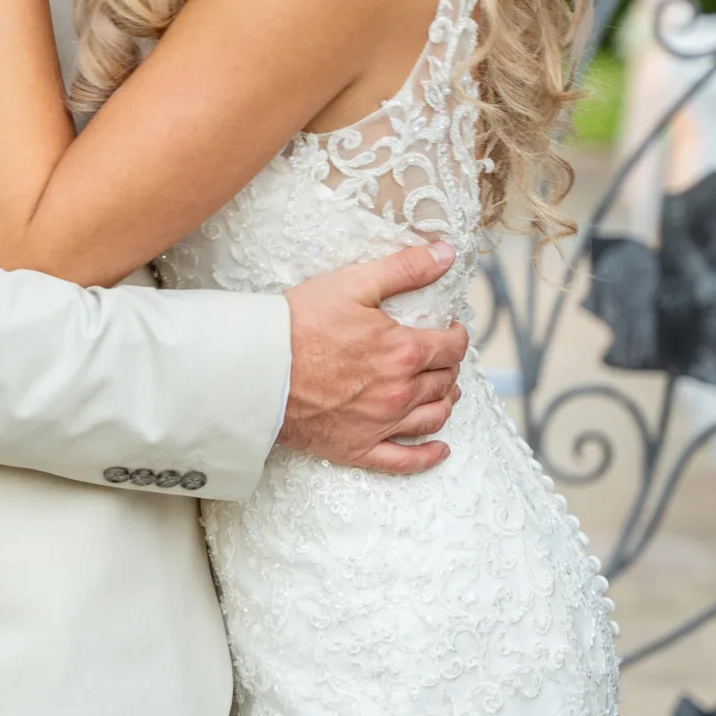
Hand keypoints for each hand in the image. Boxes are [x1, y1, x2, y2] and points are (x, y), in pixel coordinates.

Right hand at [280, 243, 468, 473]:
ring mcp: (381, 425)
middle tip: (441, 356)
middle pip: (445, 381)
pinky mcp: (359, 448)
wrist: (258, 369)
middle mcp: (400, 392)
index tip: (450, 329)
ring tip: (445, 391)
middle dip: (449, 366)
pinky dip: (428, 455)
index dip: (457, 335)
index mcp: (404, 351)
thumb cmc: (300, 323)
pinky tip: (440, 448)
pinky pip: (404, 460)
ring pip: (433, 417)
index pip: (452, 347)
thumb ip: (405, 268)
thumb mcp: (354, 283)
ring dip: (445, 402)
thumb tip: (446, 254)